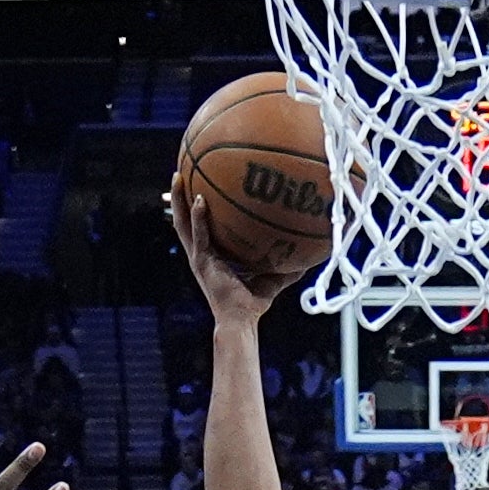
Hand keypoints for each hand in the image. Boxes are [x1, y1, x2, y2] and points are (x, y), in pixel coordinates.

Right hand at [169, 177, 308, 324]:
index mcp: (212, 253)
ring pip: (182, 223)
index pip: (200, 224)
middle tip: (181, 169)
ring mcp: (198, 257)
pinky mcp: (201, 263)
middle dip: (180, 194)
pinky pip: (199, 236)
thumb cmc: (253, 303)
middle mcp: (201, 252)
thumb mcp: (273, 277)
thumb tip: (310, 253)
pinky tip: (200, 200)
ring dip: (179, 199)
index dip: (196, 205)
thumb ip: (287, 264)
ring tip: (178, 175)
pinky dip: (198, 218)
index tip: (197, 182)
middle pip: (184, 217)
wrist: (241, 320)